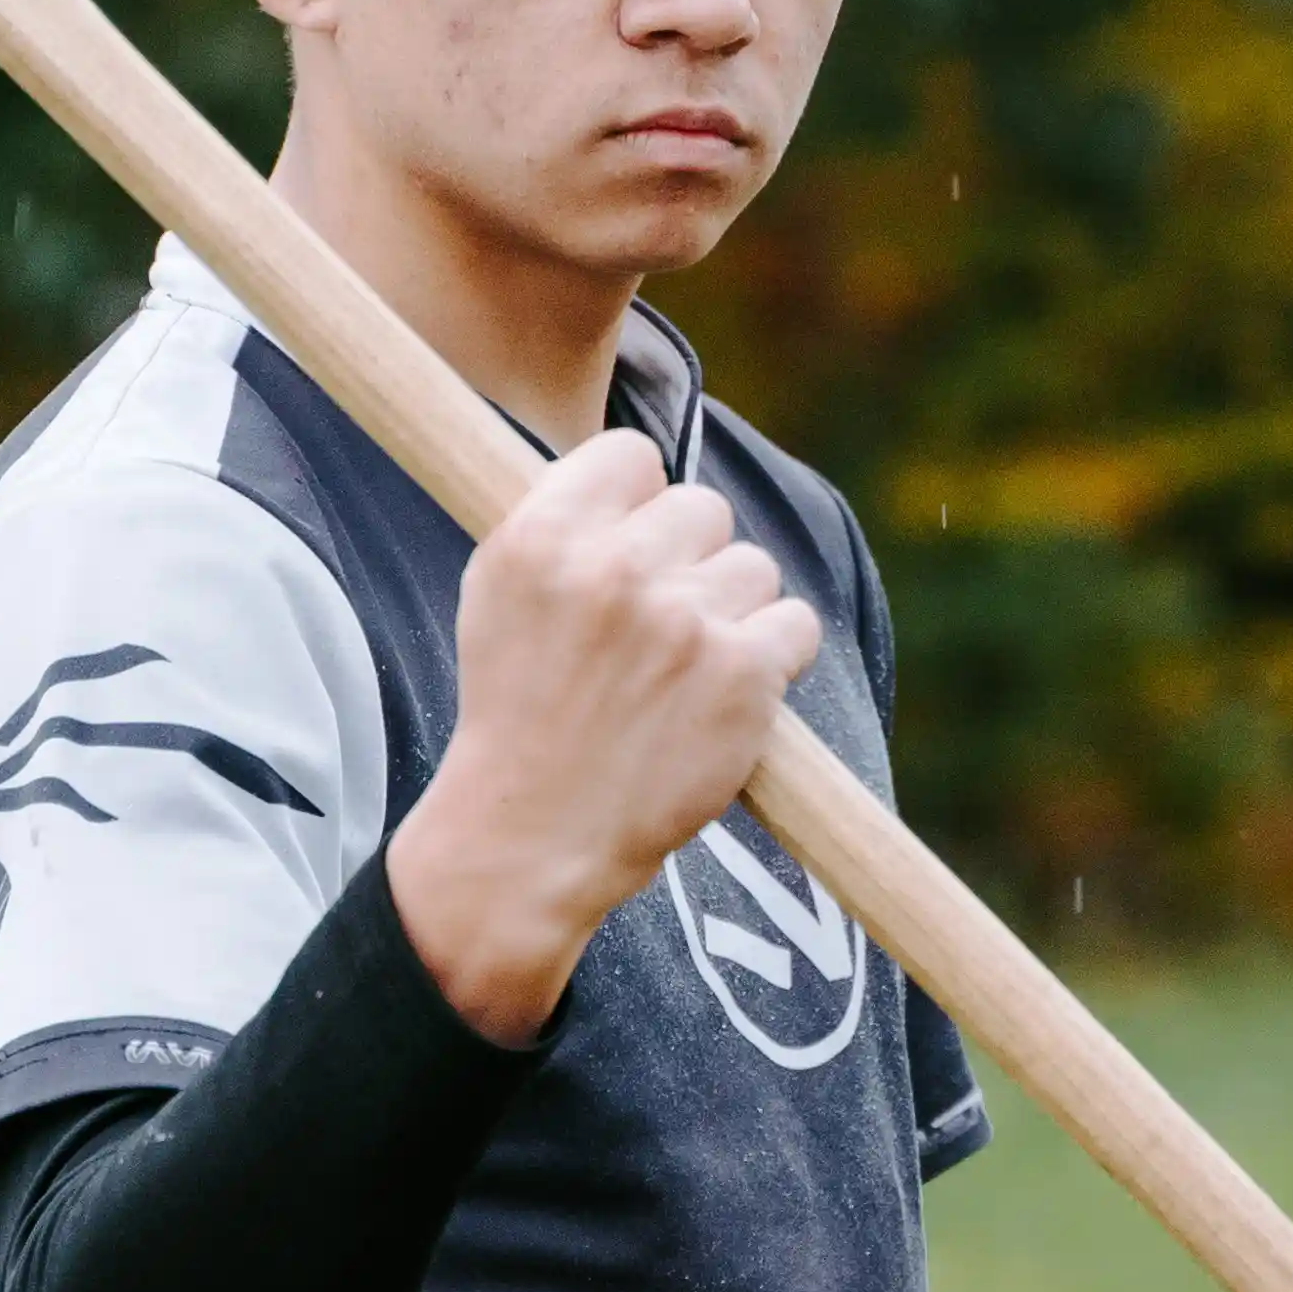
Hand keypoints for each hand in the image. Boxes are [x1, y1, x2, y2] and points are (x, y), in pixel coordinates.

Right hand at [386, 430, 818, 1045]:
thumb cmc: (517, 714)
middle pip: (701, 508)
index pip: (630, 455)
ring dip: (731, 614)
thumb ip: (561, 522)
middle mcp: (614, 568)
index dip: (636, 505)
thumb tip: (634, 474)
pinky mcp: (743, 675)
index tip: (628, 552)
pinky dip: (771, 660)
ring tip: (683, 676)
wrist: (532, 836)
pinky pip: (795, 625)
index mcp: (543, 537)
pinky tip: (725, 697)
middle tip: (656, 632)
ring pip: (752, 568)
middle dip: (688, 561)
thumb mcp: (497, 595)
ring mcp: (684, 621)